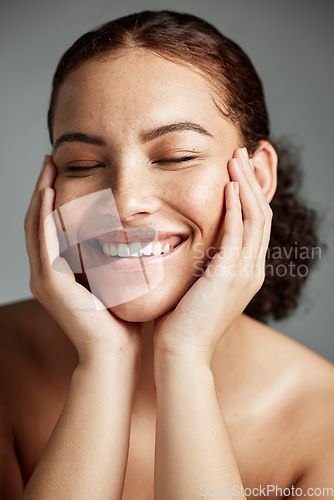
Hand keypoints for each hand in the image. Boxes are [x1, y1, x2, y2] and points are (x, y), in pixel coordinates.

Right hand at [24, 156, 142, 364]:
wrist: (115, 353)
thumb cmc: (121, 319)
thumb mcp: (114, 278)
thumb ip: (112, 256)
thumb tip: (131, 231)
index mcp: (59, 271)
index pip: (51, 226)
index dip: (54, 197)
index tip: (63, 170)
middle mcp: (46, 273)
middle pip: (38, 221)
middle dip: (44, 188)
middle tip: (50, 159)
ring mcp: (44, 278)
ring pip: (36, 226)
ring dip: (42, 194)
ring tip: (48, 167)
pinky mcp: (50, 284)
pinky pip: (44, 241)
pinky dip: (45, 215)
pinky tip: (50, 192)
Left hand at [153, 147, 272, 364]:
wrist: (180, 352)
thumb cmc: (181, 322)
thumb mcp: (196, 287)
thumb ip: (201, 265)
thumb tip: (188, 246)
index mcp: (244, 272)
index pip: (253, 225)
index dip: (249, 195)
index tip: (237, 171)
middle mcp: (252, 270)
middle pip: (260, 215)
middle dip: (252, 182)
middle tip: (242, 153)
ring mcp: (245, 272)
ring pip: (255, 218)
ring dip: (246, 185)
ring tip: (237, 158)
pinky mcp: (230, 275)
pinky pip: (238, 232)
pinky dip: (236, 206)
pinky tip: (229, 185)